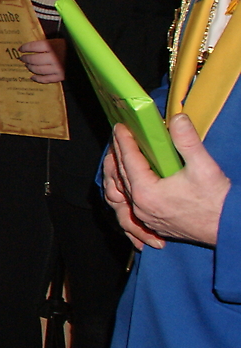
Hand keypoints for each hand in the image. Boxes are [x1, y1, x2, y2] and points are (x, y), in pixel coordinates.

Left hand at [18, 38, 65, 83]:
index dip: (25, 48)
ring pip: (37, 69)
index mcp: (52, 46)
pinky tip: (33, 77)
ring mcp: (57, 68)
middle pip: (33, 59)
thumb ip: (46, 44)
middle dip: (26, 59)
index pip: (33, 47)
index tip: (21, 49)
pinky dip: (37, 78)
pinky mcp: (60, 76)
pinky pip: (45, 79)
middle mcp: (54, 57)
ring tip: (28, 65)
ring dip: (30, 67)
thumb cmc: (69, 47)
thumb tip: (30, 47)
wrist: (85, 56)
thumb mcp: (58, 41)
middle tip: (22, 58)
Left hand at [105, 115, 230, 248]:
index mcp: (146, 192)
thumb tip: (177, 119)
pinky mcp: (153, 222)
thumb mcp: (203, 167)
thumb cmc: (217, 202)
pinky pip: (133, 201)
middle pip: (123, 173)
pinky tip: (134, 178)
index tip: (121, 126)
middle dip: (120, 152)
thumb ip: (187, 141)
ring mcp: (146, 217)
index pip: (128, 159)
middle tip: (120, 135)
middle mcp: (141, 207)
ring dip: (122, 170)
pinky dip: (130, 186)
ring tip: (123, 154)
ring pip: (126, 189)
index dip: (124, 140)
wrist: (228, 228)